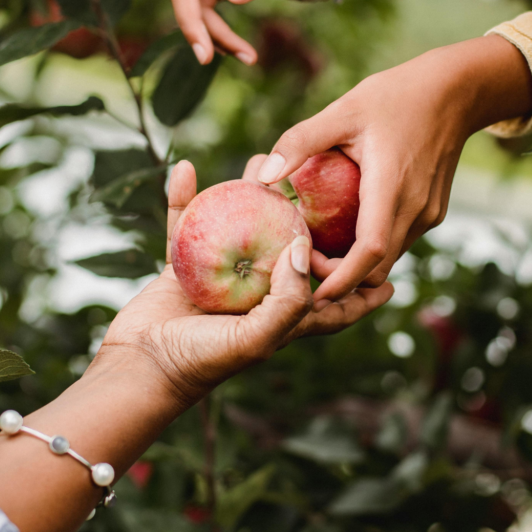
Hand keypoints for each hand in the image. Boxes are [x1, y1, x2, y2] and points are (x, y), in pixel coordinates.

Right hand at [97, 160, 393, 407]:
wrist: (140, 368)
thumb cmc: (202, 361)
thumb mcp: (257, 339)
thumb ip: (289, 299)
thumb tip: (305, 247)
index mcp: (282, 317)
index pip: (333, 306)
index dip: (363, 294)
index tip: (391, 280)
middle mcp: (257, 295)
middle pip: (291, 253)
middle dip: (311, 224)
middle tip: (327, 187)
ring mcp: (220, 278)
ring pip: (242, 227)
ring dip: (251, 196)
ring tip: (261, 163)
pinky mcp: (183, 267)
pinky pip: (186, 224)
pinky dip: (185, 199)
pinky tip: (185, 170)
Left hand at [254, 36, 531, 306]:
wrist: (456, 91)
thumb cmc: (396, 95)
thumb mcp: (343, 110)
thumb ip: (300, 142)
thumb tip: (262, 176)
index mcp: (392, 187)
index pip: (369, 252)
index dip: (340, 280)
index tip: (310, 291)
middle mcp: (416, 210)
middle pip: (377, 268)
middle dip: (341, 277)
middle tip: (304, 258)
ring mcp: (428, 214)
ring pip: (389, 258)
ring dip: (357, 263)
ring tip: (321, 244)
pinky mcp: (433, 212)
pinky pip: (400, 241)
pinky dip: (373, 246)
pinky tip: (348, 225)